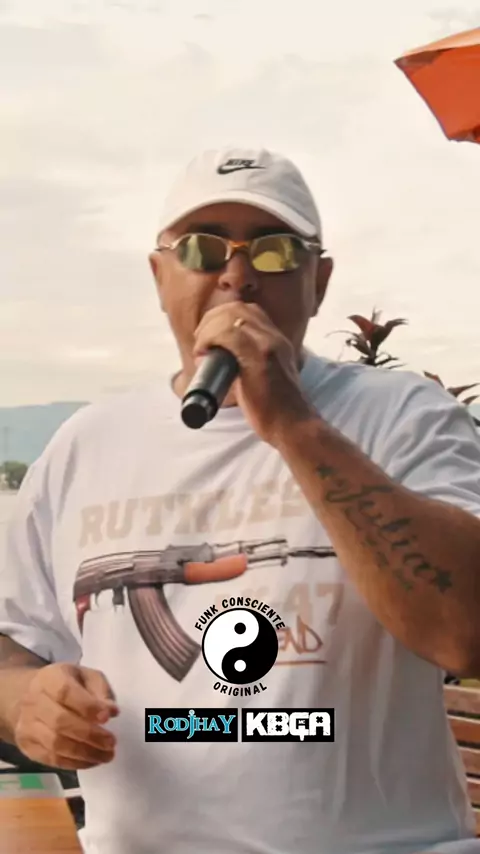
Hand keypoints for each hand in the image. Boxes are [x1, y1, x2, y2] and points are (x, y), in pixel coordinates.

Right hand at [12, 663, 118, 769]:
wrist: (31, 696)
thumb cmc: (66, 684)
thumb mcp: (86, 677)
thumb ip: (101, 690)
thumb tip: (112, 711)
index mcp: (50, 679)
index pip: (65, 692)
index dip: (87, 707)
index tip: (107, 717)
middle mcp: (33, 702)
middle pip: (60, 722)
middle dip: (90, 735)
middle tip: (111, 742)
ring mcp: (27, 726)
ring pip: (55, 744)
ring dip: (84, 753)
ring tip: (106, 755)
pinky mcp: (27, 746)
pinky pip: (51, 759)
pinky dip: (74, 763)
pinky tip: (92, 761)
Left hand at [193, 303, 312, 444]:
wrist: (293, 426)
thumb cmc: (276, 409)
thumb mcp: (266, 376)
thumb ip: (250, 363)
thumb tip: (223, 361)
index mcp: (277, 340)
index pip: (249, 311)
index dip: (224, 316)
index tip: (209, 334)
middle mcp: (275, 337)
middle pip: (238, 308)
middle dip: (212, 318)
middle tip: (200, 340)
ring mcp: (268, 344)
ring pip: (232, 316)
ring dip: (209, 327)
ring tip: (201, 347)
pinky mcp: (260, 357)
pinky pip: (228, 333)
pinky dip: (209, 338)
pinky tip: (203, 351)